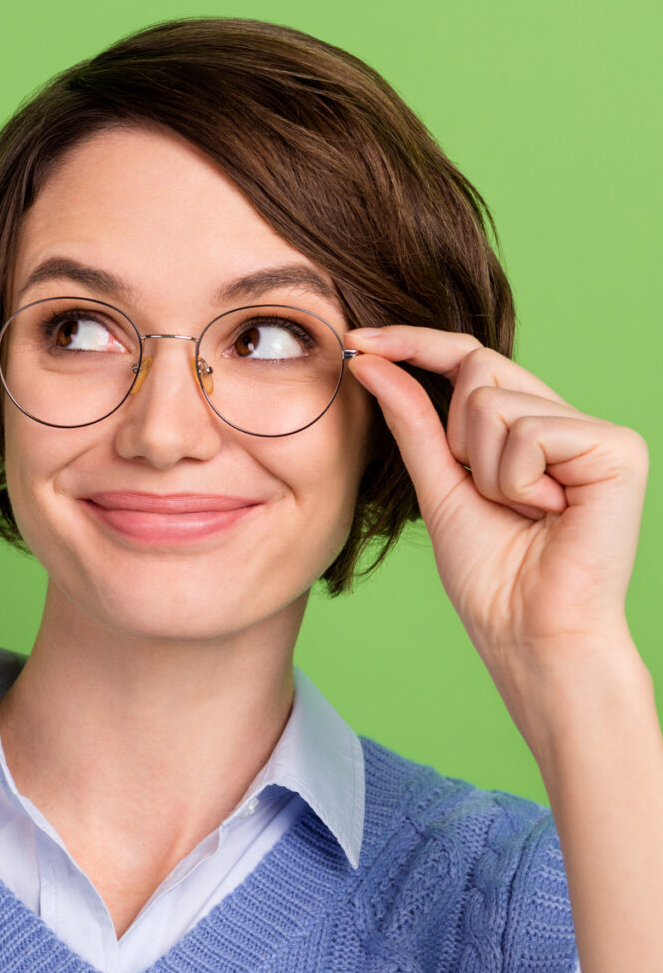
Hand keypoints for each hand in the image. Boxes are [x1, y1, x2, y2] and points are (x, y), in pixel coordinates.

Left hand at [344, 326, 647, 739]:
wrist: (527, 632)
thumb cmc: (490, 575)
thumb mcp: (438, 486)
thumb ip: (412, 421)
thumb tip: (368, 359)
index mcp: (525, 428)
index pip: (468, 360)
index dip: (413, 343)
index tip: (354, 340)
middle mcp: (563, 419)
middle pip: (478, 371)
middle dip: (457, 439)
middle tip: (490, 498)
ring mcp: (593, 430)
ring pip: (495, 403)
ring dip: (486, 470)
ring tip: (522, 512)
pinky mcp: (617, 447)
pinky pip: (529, 431)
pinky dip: (516, 480)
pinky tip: (548, 513)